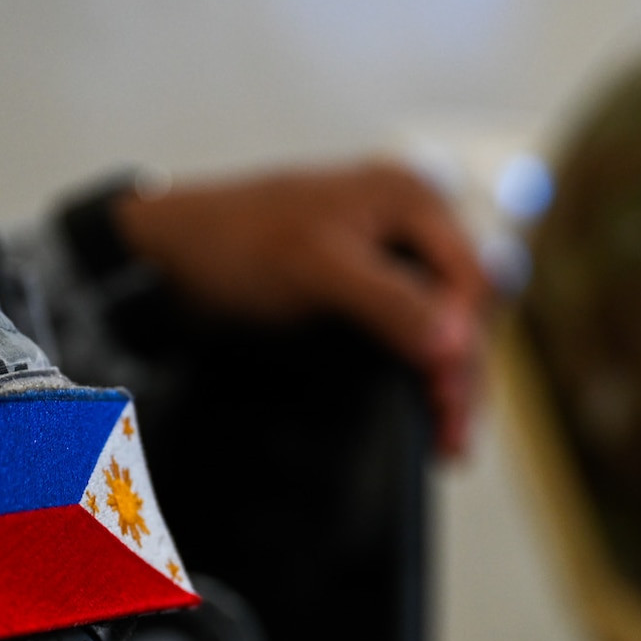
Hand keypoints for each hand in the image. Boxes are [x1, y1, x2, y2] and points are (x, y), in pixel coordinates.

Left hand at [115, 162, 489, 456]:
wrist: (169, 258)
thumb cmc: (237, 245)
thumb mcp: (319, 270)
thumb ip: (393, 303)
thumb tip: (458, 346)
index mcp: (409, 197)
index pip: (470, 281)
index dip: (468, 343)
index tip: (452, 401)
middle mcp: (410, 222)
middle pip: (465, 309)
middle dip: (464, 374)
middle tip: (454, 440)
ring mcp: (391, 257)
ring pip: (444, 327)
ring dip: (448, 383)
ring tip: (448, 442)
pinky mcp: (369, 290)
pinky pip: (414, 334)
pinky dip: (421, 374)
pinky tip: (425, 411)